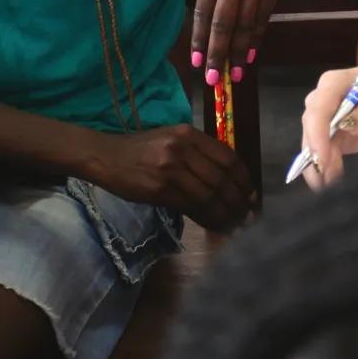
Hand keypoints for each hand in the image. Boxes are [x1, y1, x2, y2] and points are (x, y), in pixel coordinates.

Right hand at [87, 124, 254, 231]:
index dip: (244, 179)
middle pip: (222, 178)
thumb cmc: (139, 150)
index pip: (228, 157)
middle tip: (247, 215)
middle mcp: (182, 148)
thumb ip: (197, 154)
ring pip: (209, 195)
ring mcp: (171, 168)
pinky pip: (192, 207)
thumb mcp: (170, 140)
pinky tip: (214, 225)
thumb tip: (227, 180)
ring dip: (226, 213)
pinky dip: (207, 218)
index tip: (251, 194)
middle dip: (239, 200)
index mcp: (188, 133)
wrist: (106, 156)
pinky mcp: (160, 189)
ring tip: (235, 224)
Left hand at [191, 0, 302, 76]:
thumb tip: (212, 14)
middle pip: (221, 26)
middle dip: (216, 55)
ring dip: (239, 53)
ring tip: (235, 73)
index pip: (201, 13)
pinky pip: (263, 18)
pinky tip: (252, 52)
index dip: (198, 40)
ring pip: (244, 26)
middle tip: (213, 79)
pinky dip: (256, 37)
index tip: (195, 61)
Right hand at [297, 61, 357, 188]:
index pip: (319, 106)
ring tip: (329, 183)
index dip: (317, 132)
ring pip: (311, 142)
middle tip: (327, 175)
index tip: (323, 156)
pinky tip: (330, 180)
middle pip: (310, 126)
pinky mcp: (328, 136)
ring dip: (318, 164)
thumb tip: (349, 125)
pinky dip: (324, 168)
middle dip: (316, 152)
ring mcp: (323, 119)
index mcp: (333, 83)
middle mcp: (322, 99)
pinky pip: (320, 153)